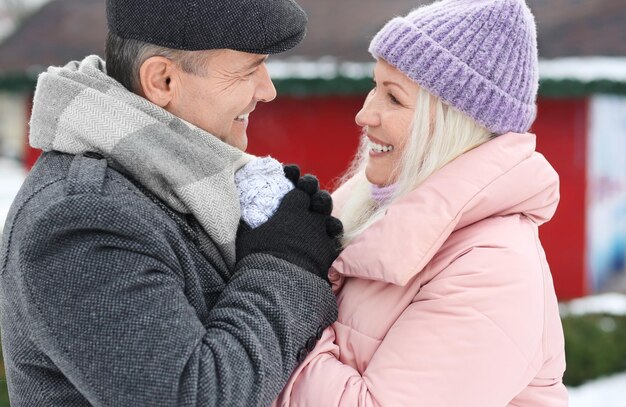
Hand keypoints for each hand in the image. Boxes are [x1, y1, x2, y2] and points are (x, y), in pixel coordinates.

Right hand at [236, 165, 342, 281]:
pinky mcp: (331, 255)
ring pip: (333, 222)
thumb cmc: (259, 258)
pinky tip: (324, 248)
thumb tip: (241, 219)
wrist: (279, 285)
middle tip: (310, 203)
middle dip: (316, 198)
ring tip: (320, 227)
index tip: (292, 192)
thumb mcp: (247, 238)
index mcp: (292, 211)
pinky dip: (330, 245)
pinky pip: (336, 245)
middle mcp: (311, 220)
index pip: (300, 192)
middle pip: (321, 199)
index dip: (297, 191)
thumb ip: (248, 224)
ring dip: (326, 222)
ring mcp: (324, 237)